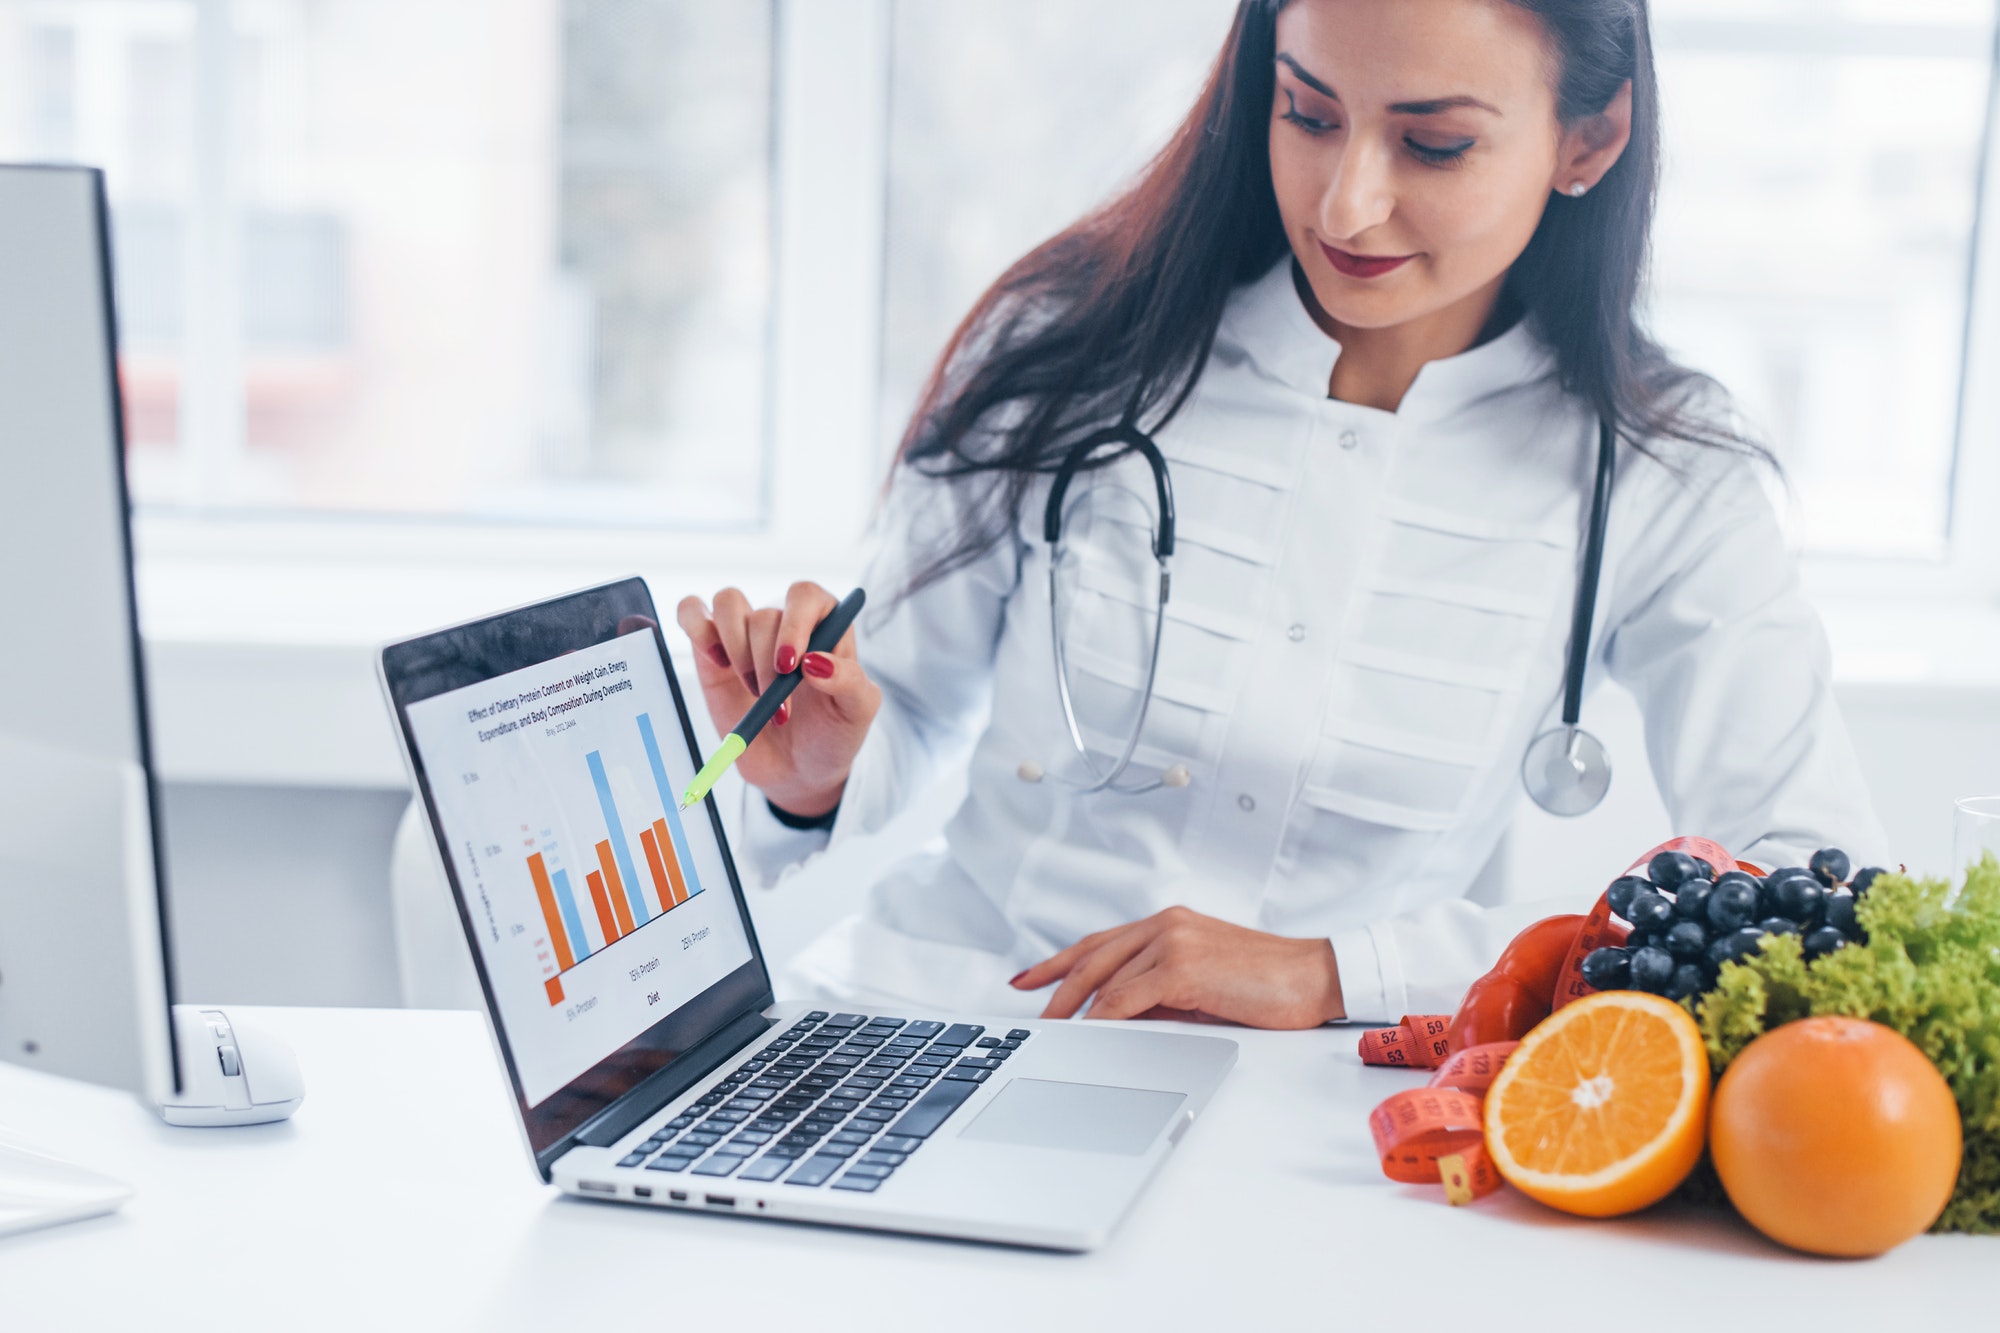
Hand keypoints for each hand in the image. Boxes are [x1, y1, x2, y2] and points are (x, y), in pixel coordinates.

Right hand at [676, 582, 880, 816]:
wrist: (797, 769)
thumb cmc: (832, 733)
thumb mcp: (857, 712)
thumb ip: (849, 681)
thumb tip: (815, 661)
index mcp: (826, 625)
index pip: (806, 596)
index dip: (795, 624)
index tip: (792, 666)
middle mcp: (785, 622)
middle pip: (765, 615)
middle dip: (766, 666)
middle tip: (777, 708)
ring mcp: (746, 634)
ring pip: (728, 604)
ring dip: (735, 649)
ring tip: (753, 692)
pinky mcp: (711, 651)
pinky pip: (692, 611)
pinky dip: (696, 626)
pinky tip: (717, 663)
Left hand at [1010, 906, 1344, 1028]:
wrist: (1315, 977)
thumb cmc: (1266, 983)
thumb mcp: (1202, 982)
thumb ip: (1160, 989)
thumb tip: (1117, 1015)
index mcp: (1169, 923)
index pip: (1099, 942)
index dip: (1058, 961)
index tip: (1028, 979)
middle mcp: (1166, 925)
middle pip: (1091, 958)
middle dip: (1054, 989)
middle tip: (1031, 1016)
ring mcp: (1173, 942)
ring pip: (1105, 980)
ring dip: (1074, 1011)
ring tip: (1054, 1035)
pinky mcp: (1183, 967)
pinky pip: (1127, 998)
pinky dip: (1103, 1019)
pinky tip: (1089, 1035)